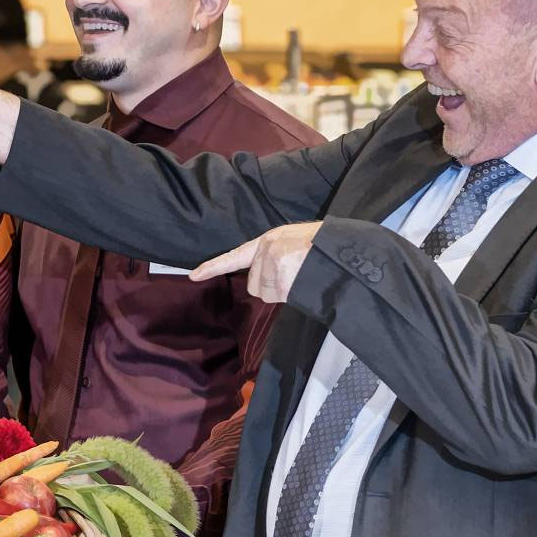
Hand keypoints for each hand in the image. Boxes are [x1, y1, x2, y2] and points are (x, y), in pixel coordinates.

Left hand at [190, 222, 323, 302]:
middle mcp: (266, 252)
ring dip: (281, 290)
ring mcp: (273, 268)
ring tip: (300, 276)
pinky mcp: (282, 282)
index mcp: (268, 240)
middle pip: (254, 284)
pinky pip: (277, 297)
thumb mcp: (293, 240)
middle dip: (269, 285)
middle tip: (293, 274)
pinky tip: (302, 282)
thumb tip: (264, 275)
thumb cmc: (321, 246)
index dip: (213, 267)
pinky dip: (288, 295)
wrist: (343, 251)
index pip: (234, 256)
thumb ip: (273, 254)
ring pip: (265, 293)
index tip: (193, 276)